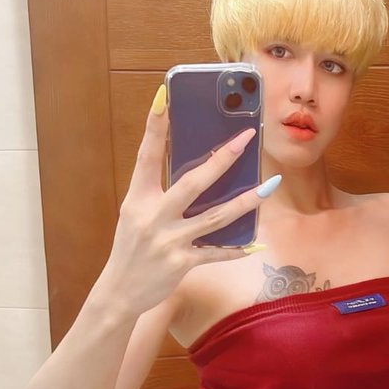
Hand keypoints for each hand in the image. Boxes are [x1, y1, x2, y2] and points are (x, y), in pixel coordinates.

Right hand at [103, 84, 277, 317]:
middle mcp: (153, 216)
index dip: (154, 127)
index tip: (164, 98)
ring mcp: (169, 240)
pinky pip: (216, 252)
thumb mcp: (136, 213)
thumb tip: (196, 169)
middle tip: (245, 138)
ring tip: (268, 186)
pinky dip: (237, 249)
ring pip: (216, 217)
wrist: (119, 290)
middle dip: (222, 159)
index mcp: (138, 198)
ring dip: (246, 201)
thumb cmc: (132, 247)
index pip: (146, 156)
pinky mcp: (182, 263)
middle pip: (193, 183)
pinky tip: (256, 244)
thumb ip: (159, 192)